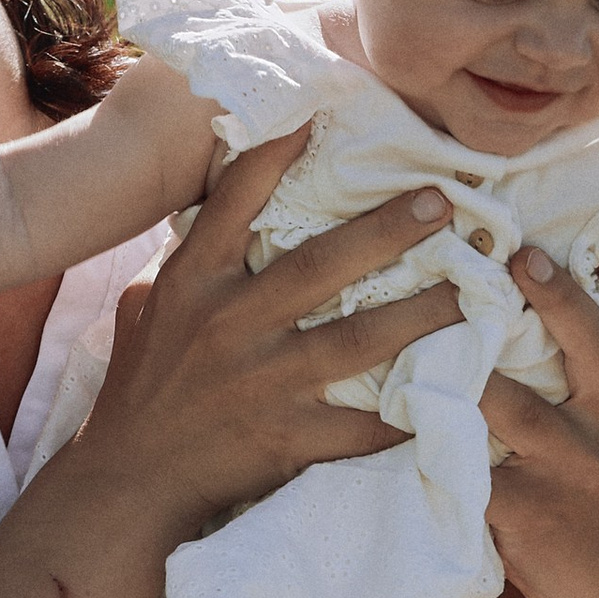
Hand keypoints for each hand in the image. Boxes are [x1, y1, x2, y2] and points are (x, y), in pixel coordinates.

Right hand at [73, 127, 462, 541]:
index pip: (235, 202)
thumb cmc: (143, 387)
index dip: (276, 153)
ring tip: (467, 294)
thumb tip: (223, 205)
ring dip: (419, 316)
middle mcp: (228, 324)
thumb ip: (189, 259)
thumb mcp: (148, 307)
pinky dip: (406, 417)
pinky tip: (454, 400)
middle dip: (387, 232)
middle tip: (442, 205)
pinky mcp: (285, 439)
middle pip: (320, 266)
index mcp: (194, 282)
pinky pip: (360, 427)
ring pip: (356, 341)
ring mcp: (260, 383)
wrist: (130, 480)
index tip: (322, 118)